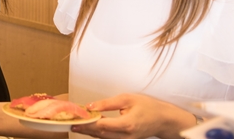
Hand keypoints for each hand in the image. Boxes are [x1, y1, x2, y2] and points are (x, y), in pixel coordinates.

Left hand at [72, 93, 194, 138]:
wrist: (164, 120)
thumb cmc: (148, 107)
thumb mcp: (127, 99)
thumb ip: (108, 103)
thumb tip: (91, 106)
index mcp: (126, 125)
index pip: (101, 125)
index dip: (87, 123)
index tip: (75, 119)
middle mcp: (125, 136)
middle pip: (100, 134)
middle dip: (84, 129)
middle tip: (70, 124)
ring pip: (103, 138)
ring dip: (89, 132)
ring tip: (76, 125)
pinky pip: (109, 138)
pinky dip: (98, 132)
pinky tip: (89, 127)